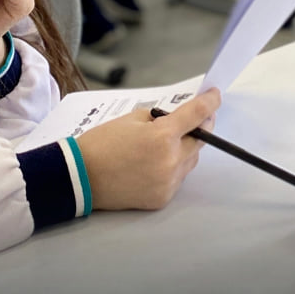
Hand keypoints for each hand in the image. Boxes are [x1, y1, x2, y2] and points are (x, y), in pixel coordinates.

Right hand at [75, 89, 220, 209]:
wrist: (79, 177)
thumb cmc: (102, 144)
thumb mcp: (131, 119)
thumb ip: (160, 118)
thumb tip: (179, 119)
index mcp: (162, 136)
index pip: (197, 115)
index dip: (210, 102)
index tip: (215, 96)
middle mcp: (170, 161)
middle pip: (201, 140)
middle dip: (199, 128)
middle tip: (195, 120)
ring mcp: (167, 182)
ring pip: (190, 160)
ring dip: (185, 149)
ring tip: (165, 144)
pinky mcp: (162, 198)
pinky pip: (177, 178)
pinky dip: (172, 168)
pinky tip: (154, 164)